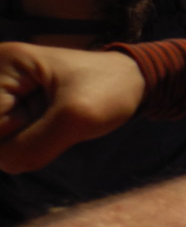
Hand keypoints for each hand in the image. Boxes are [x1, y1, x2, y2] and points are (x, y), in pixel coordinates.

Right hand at [0, 43, 143, 172]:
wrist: (131, 83)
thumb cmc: (109, 89)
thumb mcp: (76, 118)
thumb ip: (31, 146)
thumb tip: (3, 163)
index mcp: (5, 63)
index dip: (16, 129)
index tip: (50, 108)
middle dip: (21, 137)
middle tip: (55, 115)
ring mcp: (3, 93)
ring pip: (0, 143)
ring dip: (28, 141)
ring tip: (54, 117)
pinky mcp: (12, 108)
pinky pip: (8, 144)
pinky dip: (31, 143)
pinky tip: (50, 123)